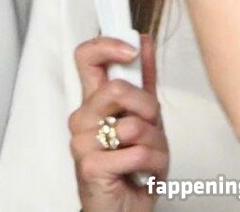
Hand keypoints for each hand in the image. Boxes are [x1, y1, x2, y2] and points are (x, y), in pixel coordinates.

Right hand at [69, 35, 167, 211]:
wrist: (124, 209)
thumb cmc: (133, 168)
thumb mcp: (146, 120)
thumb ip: (144, 83)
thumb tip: (143, 43)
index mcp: (93, 102)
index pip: (87, 58)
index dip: (107, 45)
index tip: (131, 47)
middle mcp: (83, 117)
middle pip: (115, 88)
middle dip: (147, 107)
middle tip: (150, 124)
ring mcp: (82, 141)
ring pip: (134, 125)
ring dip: (157, 146)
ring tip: (148, 158)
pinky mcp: (90, 165)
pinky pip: (137, 154)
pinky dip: (152, 167)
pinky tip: (142, 174)